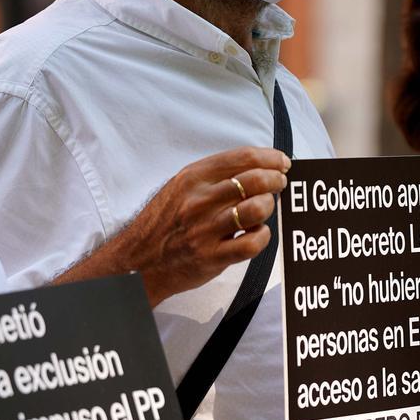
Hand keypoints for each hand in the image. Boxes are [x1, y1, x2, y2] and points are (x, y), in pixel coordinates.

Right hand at [122, 148, 289, 304]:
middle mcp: (200, 200)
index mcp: (193, 177)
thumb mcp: (180, 187)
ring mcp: (206, 229)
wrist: (138, 261)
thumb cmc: (164, 223)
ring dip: (269, 206)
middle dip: (276, 180)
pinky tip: (257, 234)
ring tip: (264, 209)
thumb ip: (213, 177)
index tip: (282, 162)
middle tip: (279, 183)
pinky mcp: (212, 256)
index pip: (242, 157)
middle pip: (255, 180)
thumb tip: (255, 167)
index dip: (270, 158)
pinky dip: (263, 236)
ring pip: (257, 209)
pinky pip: (253, 243)